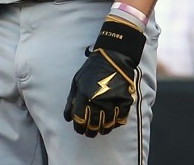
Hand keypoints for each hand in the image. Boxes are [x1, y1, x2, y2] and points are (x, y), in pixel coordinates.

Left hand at [64, 19, 144, 136]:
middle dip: (90, 131)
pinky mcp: (125, 101)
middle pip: (93, 125)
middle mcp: (98, 100)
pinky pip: (120, 119)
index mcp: (84, 95)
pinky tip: (111, 124)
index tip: (79, 130)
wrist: (113, 59)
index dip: (79, 127)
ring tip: (100, 131)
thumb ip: (71, 100)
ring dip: (103, 130)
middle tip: (89, 133)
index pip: (80, 119)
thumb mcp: (76, 82)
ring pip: (107, 125)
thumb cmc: (92, 70)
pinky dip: (115, 124)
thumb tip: (67, 118)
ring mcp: (113, 102)